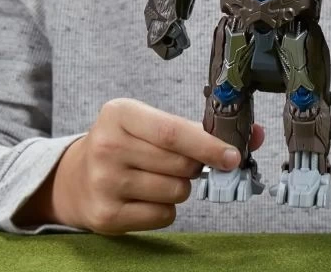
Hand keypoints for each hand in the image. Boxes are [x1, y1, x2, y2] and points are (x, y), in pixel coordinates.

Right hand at [14, 99, 263, 234]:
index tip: (233, 155)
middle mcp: (107, 146)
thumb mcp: (151, 122)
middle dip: (194, 165)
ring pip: (175, 191)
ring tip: (157, 176)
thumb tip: (256, 135)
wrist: (74, 176)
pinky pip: (163, 215)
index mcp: (121, 114)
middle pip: (180, 164)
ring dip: (180, 187)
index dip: (208, 145)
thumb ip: (200, 128)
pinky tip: (146, 196)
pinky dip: (165, 208)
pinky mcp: (105, 215)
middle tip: (184, 162)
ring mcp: (104, 183)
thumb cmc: (125, 143)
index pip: (173, 132)